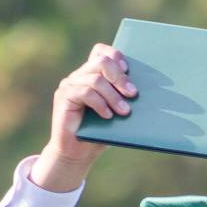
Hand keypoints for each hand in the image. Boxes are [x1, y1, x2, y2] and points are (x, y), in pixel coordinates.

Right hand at [30, 44, 137, 191]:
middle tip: (133, 94)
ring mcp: (70, 85)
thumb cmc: (98, 135)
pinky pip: (85, 92)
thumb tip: (142, 93)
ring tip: (124, 112)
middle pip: (101, 63)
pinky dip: (100, 103)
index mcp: (91, 75)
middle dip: (120, 78)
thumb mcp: (115, 115)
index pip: (101, 52)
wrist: (76, 154)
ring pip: (96, 79)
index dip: (115, 56)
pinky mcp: (64, 97)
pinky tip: (108, 116)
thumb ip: (123, 101)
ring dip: (113, 96)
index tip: (128, 70)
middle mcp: (79, 76)